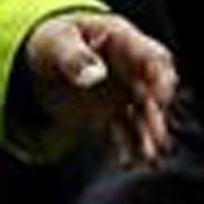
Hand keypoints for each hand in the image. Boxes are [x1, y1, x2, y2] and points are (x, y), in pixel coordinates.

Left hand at [23, 13, 176, 163]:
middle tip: (159, 138)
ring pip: (143, 116)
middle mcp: (132, 71)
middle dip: (157, 116)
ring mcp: (123, 93)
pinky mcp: (110, 113)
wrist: (40, 58)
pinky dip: (127, 147)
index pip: (155, 58)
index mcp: (126, 43)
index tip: (163, 98)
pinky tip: (128, 163)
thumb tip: (93, 76)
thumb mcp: (57, 42)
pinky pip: (124, 131)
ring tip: (151, 159)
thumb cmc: (53, 40)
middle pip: (153, 93)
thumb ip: (75, 57)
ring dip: (148, 137)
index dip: (162, 78)